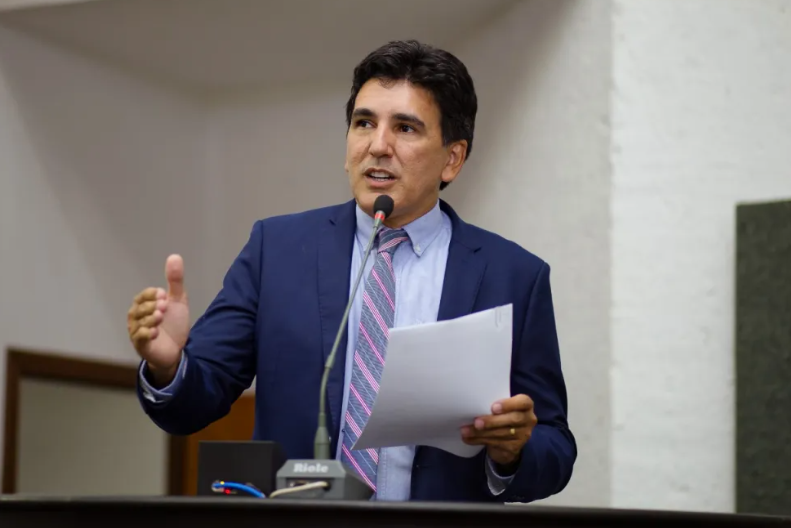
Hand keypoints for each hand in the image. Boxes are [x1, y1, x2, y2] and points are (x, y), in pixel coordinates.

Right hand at [126, 254, 189, 385]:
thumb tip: (174, 256)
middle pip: (139, 309)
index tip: (164, 294)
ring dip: (150, 319)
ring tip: (160, 316)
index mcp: (144, 306)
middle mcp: (137, 318)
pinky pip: (139, 339)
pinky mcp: (142, 346)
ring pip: (138, 323)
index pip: (142, 296)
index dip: (151, 294)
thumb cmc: (173, 324)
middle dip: (151, 306)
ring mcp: (138, 333)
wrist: (177, 349)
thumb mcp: (177, 300)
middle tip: (164, 306)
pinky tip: (155, 332)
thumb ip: (175, 281)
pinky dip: (146, 334)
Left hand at [460, 394, 536, 468]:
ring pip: (502, 433)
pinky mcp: (514, 448)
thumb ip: (495, 405)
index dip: (509, 405)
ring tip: (466, 430)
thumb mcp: (502, 408)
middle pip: (513, 420)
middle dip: (492, 421)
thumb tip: (473, 405)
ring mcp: (523, 435)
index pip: (523, 402)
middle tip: (476, 422)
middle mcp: (528, 420)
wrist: (508, 440)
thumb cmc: (502, 416)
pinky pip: (496, 443)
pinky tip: (468, 438)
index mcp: (526, 405)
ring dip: (481, 432)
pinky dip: (480, 440)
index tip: (493, 407)